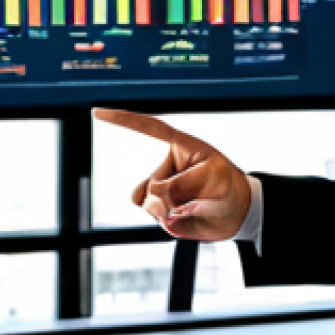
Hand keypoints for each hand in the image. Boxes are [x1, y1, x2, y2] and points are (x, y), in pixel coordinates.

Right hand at [93, 107, 250, 241]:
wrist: (237, 214)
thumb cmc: (228, 185)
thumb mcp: (212, 178)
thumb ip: (180, 185)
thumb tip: (153, 201)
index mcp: (179, 147)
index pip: (148, 128)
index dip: (123, 119)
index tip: (97, 112)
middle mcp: (166, 167)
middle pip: (150, 184)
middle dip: (168, 197)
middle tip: (196, 199)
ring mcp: (162, 190)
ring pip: (147, 203)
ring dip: (167, 210)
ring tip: (193, 208)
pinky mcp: (162, 210)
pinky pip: (155, 218)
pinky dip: (171, 221)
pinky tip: (187, 216)